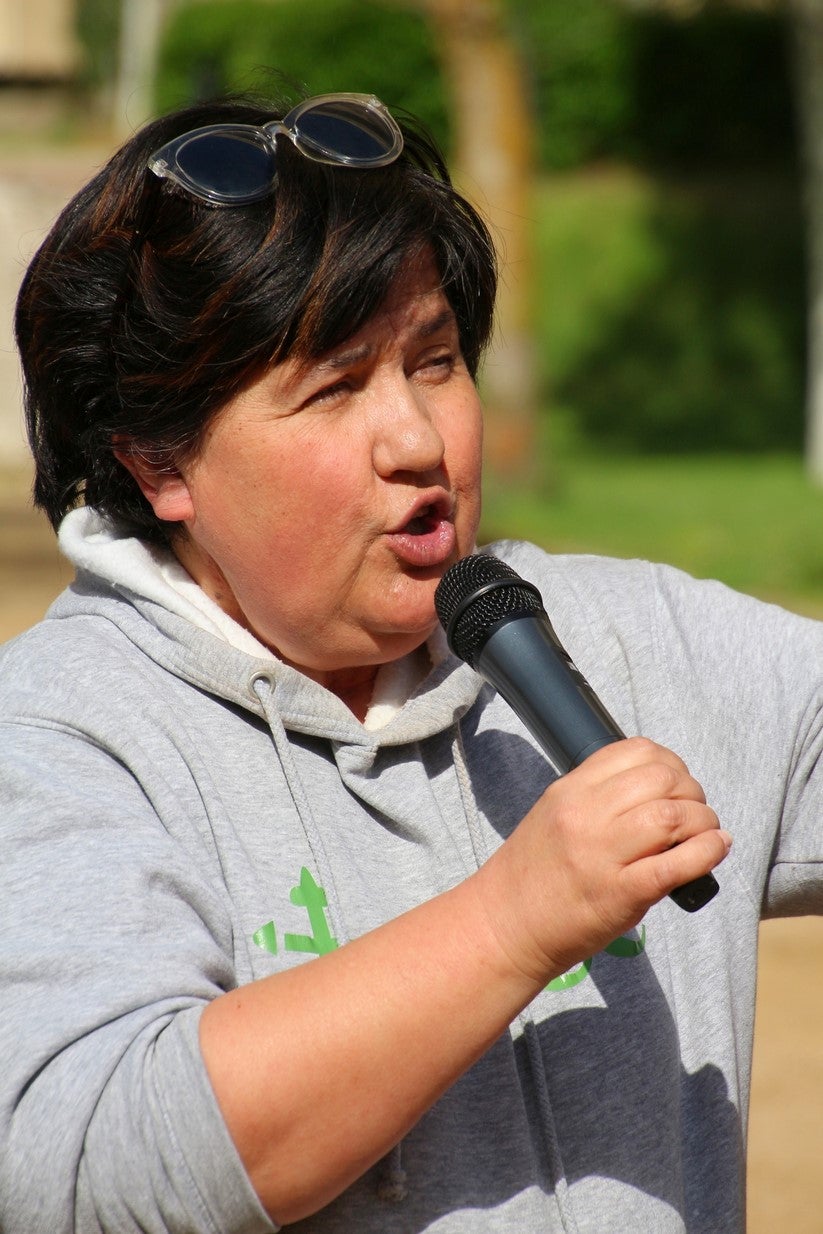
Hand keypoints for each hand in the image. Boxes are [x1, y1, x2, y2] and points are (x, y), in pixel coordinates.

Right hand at [472, 736, 730, 986]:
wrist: (506, 925)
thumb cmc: (534, 873)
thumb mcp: (555, 814)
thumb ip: (599, 796)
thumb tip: (661, 789)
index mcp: (570, 790)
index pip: (635, 751)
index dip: (671, 763)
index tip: (677, 784)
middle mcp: (585, 815)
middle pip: (662, 779)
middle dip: (692, 792)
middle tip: (695, 813)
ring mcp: (602, 854)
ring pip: (673, 816)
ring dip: (704, 821)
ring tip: (705, 834)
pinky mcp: (620, 894)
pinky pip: (676, 865)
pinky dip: (707, 852)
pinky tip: (715, 849)